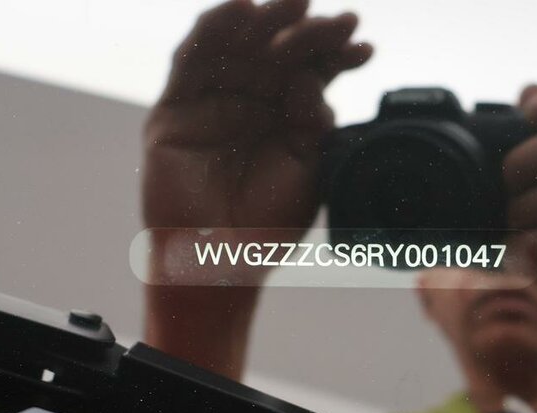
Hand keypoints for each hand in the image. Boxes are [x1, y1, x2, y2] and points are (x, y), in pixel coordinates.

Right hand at [142, 0, 371, 284]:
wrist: (221, 263)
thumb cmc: (267, 223)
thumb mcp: (309, 166)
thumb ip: (313, 117)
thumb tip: (311, 74)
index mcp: (283, 116)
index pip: (309, 71)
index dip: (334, 54)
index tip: (362, 47)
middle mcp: (247, 103)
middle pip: (275, 50)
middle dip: (306, 30)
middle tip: (337, 19)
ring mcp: (210, 104)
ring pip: (235, 47)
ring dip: (264, 20)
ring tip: (295, 4)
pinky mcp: (174, 109)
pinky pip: (190, 60)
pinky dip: (213, 30)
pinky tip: (242, 10)